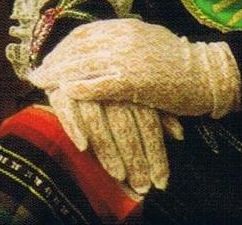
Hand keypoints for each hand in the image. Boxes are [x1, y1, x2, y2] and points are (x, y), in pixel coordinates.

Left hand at [29, 18, 240, 118]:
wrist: (207, 73)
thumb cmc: (179, 62)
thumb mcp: (148, 41)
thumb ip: (124, 41)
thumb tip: (99, 49)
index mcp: (126, 26)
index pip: (84, 33)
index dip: (62, 47)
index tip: (48, 59)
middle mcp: (124, 36)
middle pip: (77, 47)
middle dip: (53, 61)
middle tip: (35, 75)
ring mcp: (128, 57)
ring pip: (83, 64)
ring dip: (58, 75)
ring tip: (41, 85)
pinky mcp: (133, 80)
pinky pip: (99, 84)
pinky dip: (79, 88)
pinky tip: (65, 93)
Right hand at [47, 89, 182, 194]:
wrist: (86, 53)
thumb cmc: (126, 78)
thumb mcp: (146, 91)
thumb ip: (159, 111)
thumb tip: (180, 134)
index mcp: (133, 77)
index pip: (147, 118)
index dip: (154, 149)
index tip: (161, 179)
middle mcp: (110, 78)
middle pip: (124, 122)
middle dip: (135, 158)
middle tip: (143, 186)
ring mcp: (85, 80)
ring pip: (99, 120)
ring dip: (108, 152)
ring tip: (119, 176)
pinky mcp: (61, 84)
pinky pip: (68, 107)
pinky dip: (75, 126)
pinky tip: (84, 147)